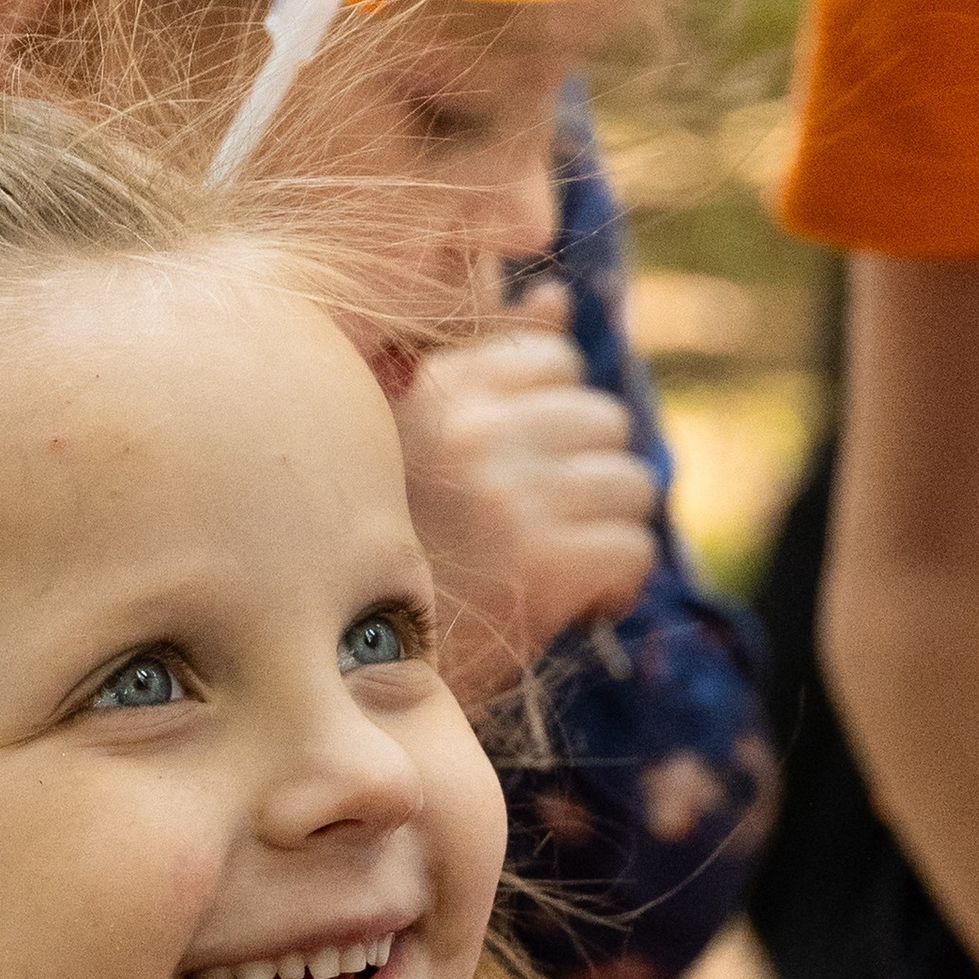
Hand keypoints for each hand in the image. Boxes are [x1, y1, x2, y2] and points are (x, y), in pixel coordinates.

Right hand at [393, 277, 657, 700]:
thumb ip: (483, 369)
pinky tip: (577, 608)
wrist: (344, 678)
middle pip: (604, 419)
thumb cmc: (379, 563)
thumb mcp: (414, 445)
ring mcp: (510, 495)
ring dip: (611, 531)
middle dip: (592, 479)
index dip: (558, 423)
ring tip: (566, 569)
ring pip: (633, 483)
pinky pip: (634, 549)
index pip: (552, 358)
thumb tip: (555, 299)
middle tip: (553, 535)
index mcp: (433, 390)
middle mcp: (471, 430)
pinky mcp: (545, 564)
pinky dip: (619, 585)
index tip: (530, 479)